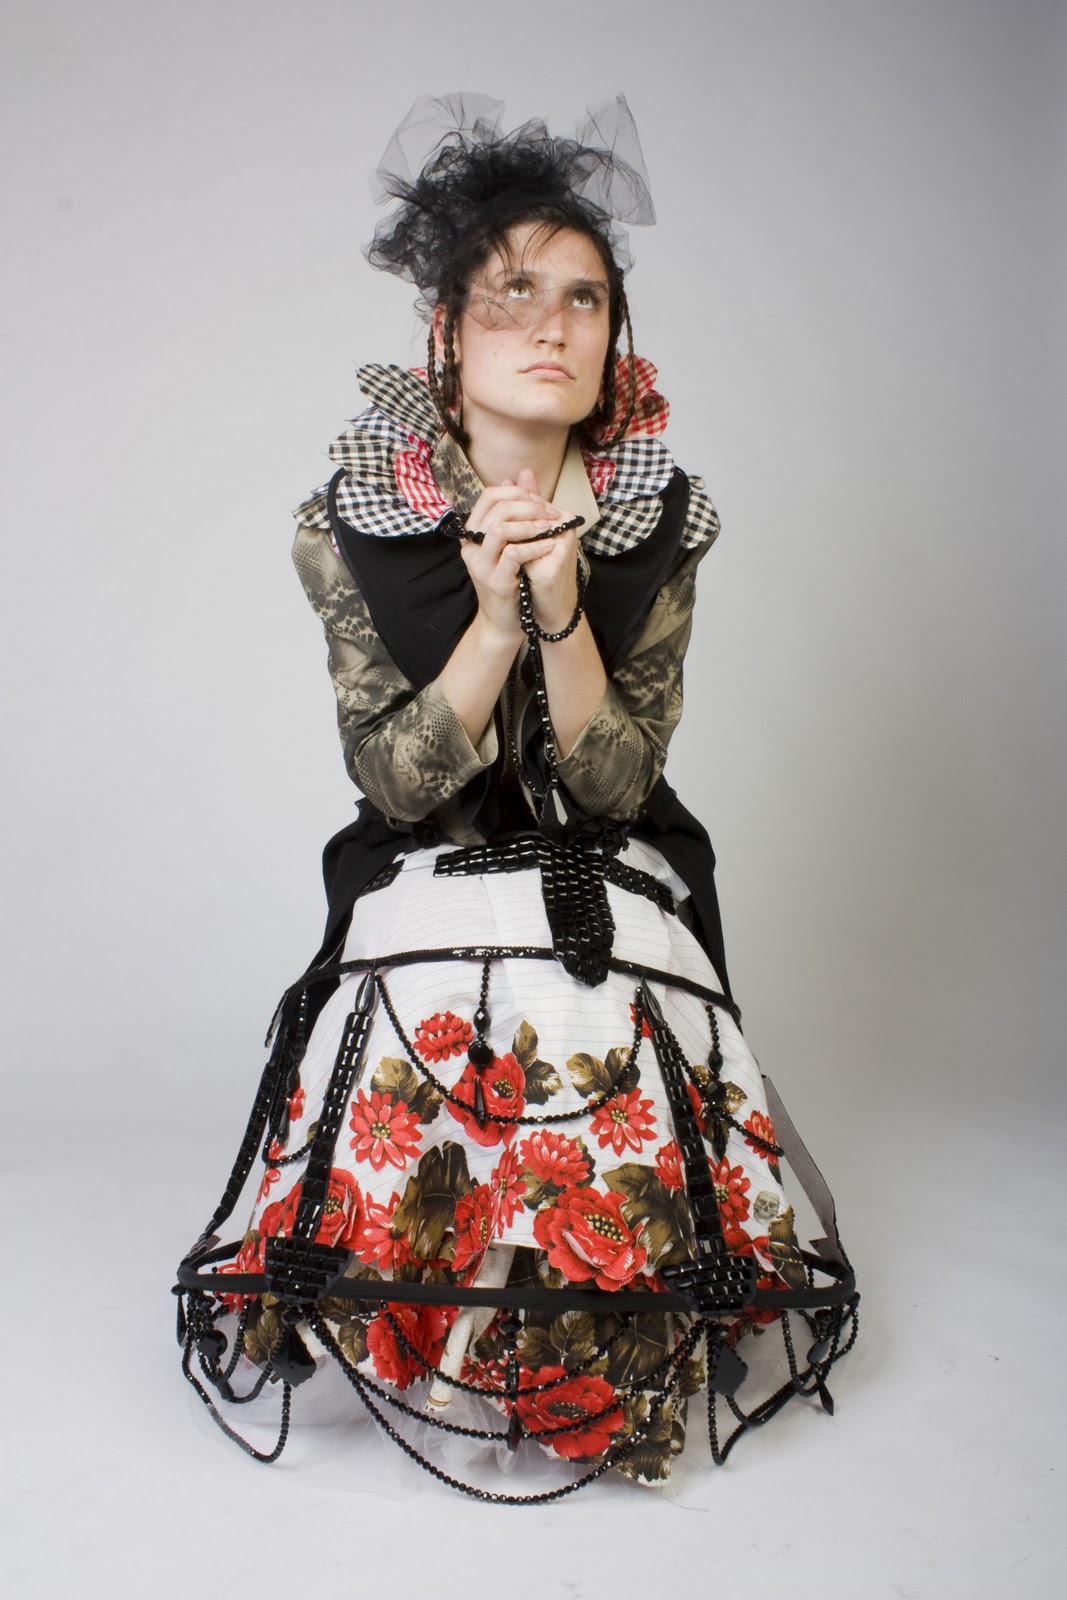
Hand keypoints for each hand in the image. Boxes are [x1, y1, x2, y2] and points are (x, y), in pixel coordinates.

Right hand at [460, 468, 578, 639]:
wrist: (505, 621)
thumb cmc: (510, 578)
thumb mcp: (511, 540)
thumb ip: (515, 508)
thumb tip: (518, 475)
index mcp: (474, 532)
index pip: (489, 495)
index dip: (517, 491)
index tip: (540, 500)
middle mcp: (472, 546)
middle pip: (497, 507)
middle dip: (530, 506)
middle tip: (551, 514)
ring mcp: (480, 565)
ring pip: (500, 528)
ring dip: (530, 525)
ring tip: (550, 529)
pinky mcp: (495, 581)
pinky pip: (513, 555)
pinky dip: (535, 547)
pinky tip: (548, 547)